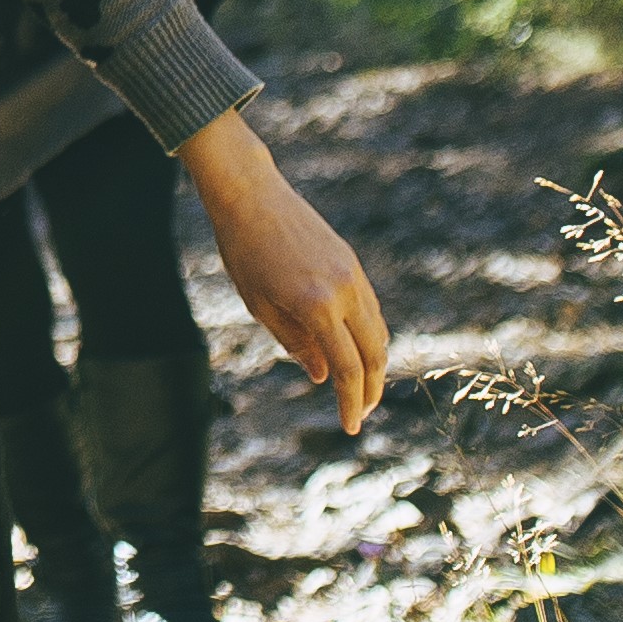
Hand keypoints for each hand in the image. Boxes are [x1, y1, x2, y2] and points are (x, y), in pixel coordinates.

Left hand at [181, 108, 388, 431]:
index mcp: (317, 306)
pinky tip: (355, 349)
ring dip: (374, 364)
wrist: (251, 195)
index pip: (347, 369)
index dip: (351, 403)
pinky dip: (369, 336)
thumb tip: (325, 376)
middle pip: (375, 355)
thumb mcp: (260, 305)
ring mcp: (354, 275)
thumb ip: (296, 344)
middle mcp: (345, 291)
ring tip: (359, 388)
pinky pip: (371, 309)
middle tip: (359, 414)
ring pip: (379, 332)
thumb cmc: (243, 251)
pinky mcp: (353, 263)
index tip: (349, 427)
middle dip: (370, 390)